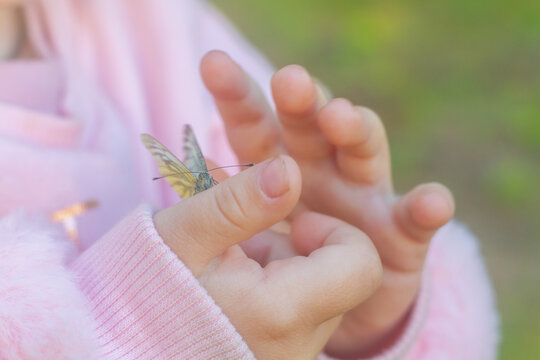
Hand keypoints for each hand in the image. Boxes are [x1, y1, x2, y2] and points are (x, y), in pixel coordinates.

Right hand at [154, 157, 381, 359]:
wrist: (117, 348)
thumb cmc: (141, 291)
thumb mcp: (184, 236)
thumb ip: (239, 202)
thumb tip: (289, 168)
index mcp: (282, 313)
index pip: (362, 262)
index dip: (333, 231)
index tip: (290, 222)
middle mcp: (297, 346)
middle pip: (335, 275)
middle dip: (293, 245)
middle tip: (242, 244)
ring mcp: (288, 357)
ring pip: (313, 292)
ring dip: (277, 265)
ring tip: (226, 266)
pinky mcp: (275, 358)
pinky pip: (293, 312)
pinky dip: (268, 287)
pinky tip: (227, 285)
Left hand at [200, 50, 454, 356]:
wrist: (330, 306)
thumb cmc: (281, 260)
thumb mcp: (245, 232)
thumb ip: (229, 203)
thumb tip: (207, 169)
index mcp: (278, 164)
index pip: (255, 124)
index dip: (236, 96)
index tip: (213, 66)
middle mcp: (324, 167)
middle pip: (313, 124)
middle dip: (301, 101)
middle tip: (287, 81)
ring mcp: (365, 195)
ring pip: (364, 152)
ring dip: (356, 131)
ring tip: (341, 119)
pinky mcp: (402, 232)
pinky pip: (415, 217)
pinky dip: (426, 207)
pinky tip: (433, 202)